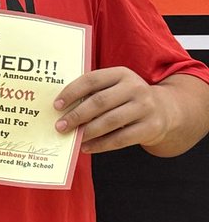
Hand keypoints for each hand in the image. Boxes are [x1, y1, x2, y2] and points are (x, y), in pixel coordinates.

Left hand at [55, 67, 180, 153]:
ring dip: (87, 132)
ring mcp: (145, 107)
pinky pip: (121, 138)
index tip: (56, 105)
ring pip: (110, 121)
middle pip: (99, 102)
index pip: (91, 80)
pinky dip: (101, 144)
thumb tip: (61, 110)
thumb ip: (93, 93)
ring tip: (72, 138)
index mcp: (121, 74)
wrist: (166, 110)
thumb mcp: (115, 88)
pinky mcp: (151, 127)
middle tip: (60, 126)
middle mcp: (135, 88)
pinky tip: (86, 147)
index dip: (72, 92)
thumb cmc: (127, 99)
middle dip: (76, 115)